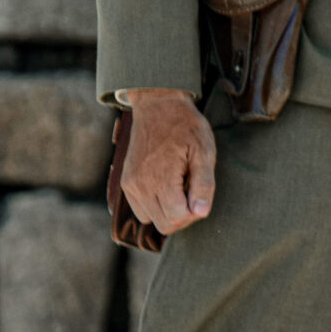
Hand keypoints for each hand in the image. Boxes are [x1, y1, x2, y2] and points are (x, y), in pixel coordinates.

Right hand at [120, 89, 215, 234]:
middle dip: (182, 215)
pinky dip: (155, 205)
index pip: (176, 219)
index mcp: (160, 179)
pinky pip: (140, 209)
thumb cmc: (186, 126)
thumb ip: (203, 184)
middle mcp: (140, 186)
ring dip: (168, 211)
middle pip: (163, 225)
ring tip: (180, 186)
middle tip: (193, 190)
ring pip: (150, 219)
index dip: (195, 213)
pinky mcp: (127, 183)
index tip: (201, 193)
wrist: (158, 106)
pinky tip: (167, 185)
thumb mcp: (204, 151)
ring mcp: (130, 185)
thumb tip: (200, 213)